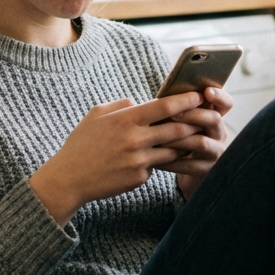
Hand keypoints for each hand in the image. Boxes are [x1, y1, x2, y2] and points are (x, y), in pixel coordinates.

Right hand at [30, 92, 206, 225]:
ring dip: (184, 144)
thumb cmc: (82, 143)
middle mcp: (135, 140)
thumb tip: (140, 103)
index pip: (165, 106)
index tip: (198, 96)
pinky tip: (161, 158)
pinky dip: (159, 162)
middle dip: (194, 123)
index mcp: (125, 119)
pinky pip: (156, 167)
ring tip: (193, 138)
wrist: (69, 178)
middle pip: (177, 129)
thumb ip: (121, 106)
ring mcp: (139, 161)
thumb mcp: (96, 115)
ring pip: (173, 151)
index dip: (185, 100)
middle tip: (205, 118)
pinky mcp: (139, 178)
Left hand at [161, 86, 233, 199]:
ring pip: (201, 143)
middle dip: (193, 115)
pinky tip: (155, 160)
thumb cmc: (179, 139)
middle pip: (214, 119)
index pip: (226, 103)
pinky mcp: (207, 170)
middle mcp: (219, 133)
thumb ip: (174, 109)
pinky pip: (190, 165)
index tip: (207, 91)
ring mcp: (215, 152)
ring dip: (179, 139)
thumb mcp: (181, 122)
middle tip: (172, 114)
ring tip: (159, 138)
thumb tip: (148, 99)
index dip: (220, 96)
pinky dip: (171, 161)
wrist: (183, 169)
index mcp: (213, 117)